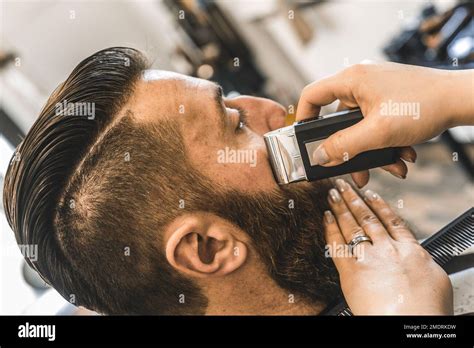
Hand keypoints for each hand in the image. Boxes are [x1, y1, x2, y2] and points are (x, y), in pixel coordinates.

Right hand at [296, 62, 473, 186]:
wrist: (461, 100)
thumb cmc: (424, 105)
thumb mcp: (377, 132)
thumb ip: (344, 146)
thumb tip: (320, 157)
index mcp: (351, 80)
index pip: (312, 95)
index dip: (303, 119)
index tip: (305, 142)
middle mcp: (361, 83)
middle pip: (338, 120)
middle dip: (348, 149)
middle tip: (351, 169)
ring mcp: (376, 92)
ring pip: (360, 128)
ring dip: (372, 152)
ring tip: (389, 167)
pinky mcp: (389, 101)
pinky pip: (376, 126)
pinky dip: (385, 144)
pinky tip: (402, 157)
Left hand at [323, 178, 452, 314]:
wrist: (409, 324)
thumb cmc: (426, 310)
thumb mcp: (434, 279)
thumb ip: (420, 261)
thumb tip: (417, 256)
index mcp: (410, 250)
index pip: (391, 221)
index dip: (379, 206)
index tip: (371, 195)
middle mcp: (387, 249)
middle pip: (367, 218)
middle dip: (354, 199)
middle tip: (344, 185)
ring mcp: (368, 258)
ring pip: (352, 225)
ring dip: (341, 206)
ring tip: (333, 193)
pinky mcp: (350, 271)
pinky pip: (337, 244)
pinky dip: (330, 228)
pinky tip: (326, 216)